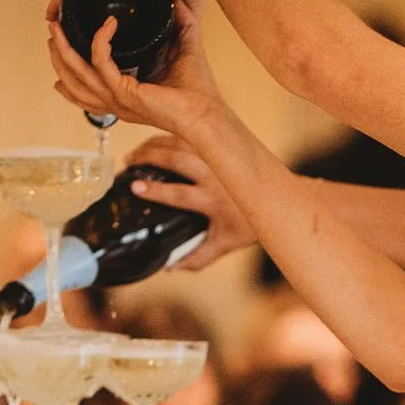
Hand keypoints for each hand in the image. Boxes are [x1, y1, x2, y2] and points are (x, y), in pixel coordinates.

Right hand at [46, 0, 220, 136]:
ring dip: (64, 48)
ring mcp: (116, 98)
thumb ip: (178, 26)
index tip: (60, 49)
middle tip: (52, 29)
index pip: (83, 88)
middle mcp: (114, 101)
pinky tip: (107, 25)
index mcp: (121, 96)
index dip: (67, 70)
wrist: (206, 113)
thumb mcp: (181, 51)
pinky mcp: (124, 92)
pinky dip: (100, 40)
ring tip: (57, 27)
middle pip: (71, 80)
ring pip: (76, 72)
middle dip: (58, 54)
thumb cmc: (197, 92)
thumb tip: (177, 1)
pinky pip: (100, 61)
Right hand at [126, 135, 255, 272]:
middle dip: (150, 157)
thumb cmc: (248, 224)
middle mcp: (215, 176)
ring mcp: (217, 158)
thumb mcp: (224, 244)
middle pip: (178, 159)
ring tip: (135, 153)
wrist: (276, 199)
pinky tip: (153, 143)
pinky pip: (190, 137)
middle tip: (128, 161)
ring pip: (182, 143)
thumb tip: (169, 267)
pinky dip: (168, 137)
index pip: (180, 194)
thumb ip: (197, 257)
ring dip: (155, 145)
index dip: (156, 191)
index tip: (134, 187)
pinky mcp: (218, 148)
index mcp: (213, 201)